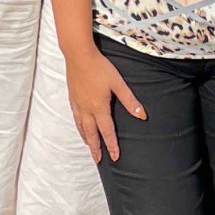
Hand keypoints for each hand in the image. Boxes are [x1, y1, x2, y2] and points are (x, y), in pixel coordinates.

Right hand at [64, 44, 143, 162]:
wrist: (78, 54)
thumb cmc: (99, 67)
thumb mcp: (118, 83)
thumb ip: (129, 101)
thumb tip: (142, 115)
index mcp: (99, 107)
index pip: (107, 131)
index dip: (112, 145)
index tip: (115, 158)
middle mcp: (87, 109)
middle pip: (91, 133)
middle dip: (95, 148)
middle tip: (98, 160)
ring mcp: (78, 103)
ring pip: (81, 126)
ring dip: (86, 138)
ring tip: (89, 146)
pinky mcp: (72, 96)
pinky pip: (75, 116)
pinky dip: (78, 125)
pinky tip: (79, 125)